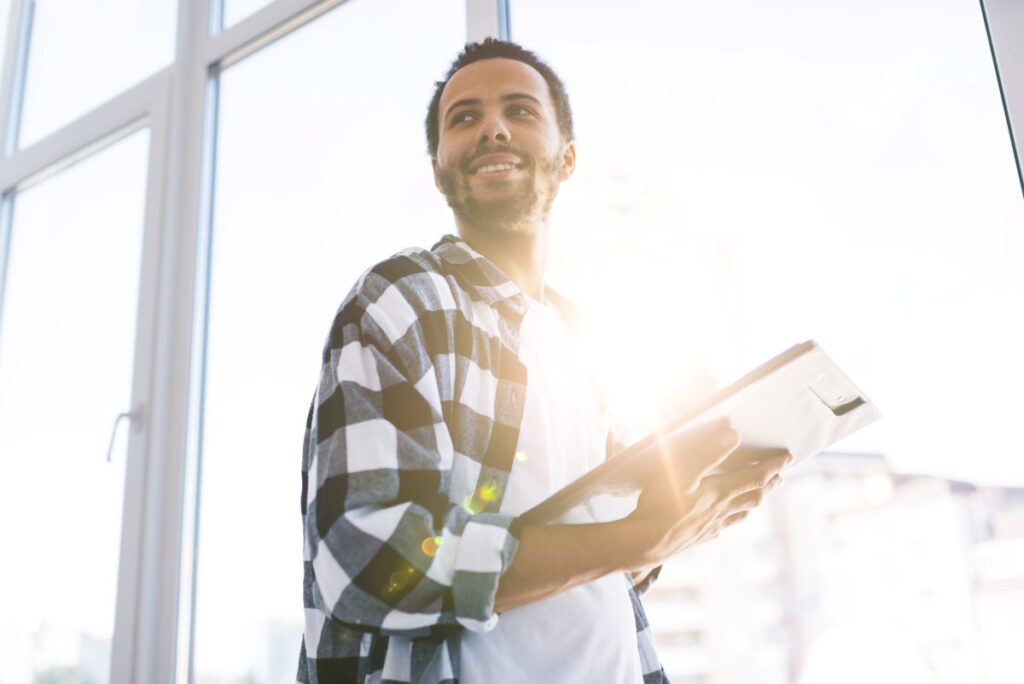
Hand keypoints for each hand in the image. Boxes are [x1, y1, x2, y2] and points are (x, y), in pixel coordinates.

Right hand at [619, 420, 790, 570]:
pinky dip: (732, 520)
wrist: (643, 544)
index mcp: (718, 492)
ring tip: (760, 496)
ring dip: (754, 502)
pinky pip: (723, 528)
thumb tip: (734, 435)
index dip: (773, 466)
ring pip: (740, 513)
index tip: (788, 457)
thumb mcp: (680, 472)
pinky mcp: (699, 538)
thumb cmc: (659, 505)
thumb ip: (706, 453)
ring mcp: (710, 526)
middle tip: (780, 477)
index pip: (754, 477)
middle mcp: (720, 511)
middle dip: (769, 484)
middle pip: (753, 496)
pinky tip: (728, 522)